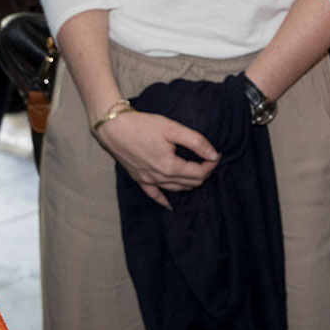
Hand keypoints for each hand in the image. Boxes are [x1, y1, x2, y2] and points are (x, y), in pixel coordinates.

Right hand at [93, 110, 219, 208]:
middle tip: (207, 160)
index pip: (199, 174)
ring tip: (196, 172)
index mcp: (170, 167)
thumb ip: (195, 141)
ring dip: (189, 183)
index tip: (216, 154)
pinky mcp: (139, 179)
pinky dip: (165, 199)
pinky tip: (171, 204)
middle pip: (190, 184)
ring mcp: (148, 181)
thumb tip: (213, 154)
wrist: (113, 127)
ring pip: (175, 189)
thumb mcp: (172, 128)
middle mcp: (159, 178)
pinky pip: (155, 195)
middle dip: (202, 173)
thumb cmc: (142, 125)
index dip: (211, 165)